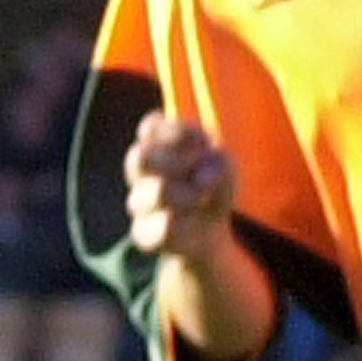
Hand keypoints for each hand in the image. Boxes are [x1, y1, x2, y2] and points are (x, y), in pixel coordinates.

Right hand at [123, 112, 238, 266]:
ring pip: (158, 191)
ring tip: (203, 201)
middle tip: (202, 177)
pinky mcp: (142, 232)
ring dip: (191, 195)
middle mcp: (139, 171)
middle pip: (140, 157)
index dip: (180, 135)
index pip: (150, 128)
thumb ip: (217, 161)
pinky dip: (189, 223)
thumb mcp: (224, 167)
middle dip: (178, 164)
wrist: (208, 229)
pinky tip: (195, 222)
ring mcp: (137, 201)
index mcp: (153, 144)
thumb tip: (199, 179)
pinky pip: (164, 226)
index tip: (204, 145)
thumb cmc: (211, 186)